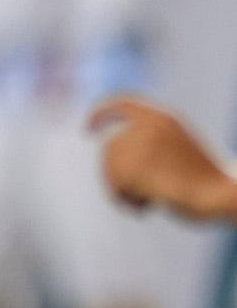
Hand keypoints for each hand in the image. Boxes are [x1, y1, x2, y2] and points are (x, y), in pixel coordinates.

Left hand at [92, 94, 236, 217]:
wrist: (220, 193)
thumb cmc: (205, 180)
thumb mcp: (176, 151)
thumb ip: (148, 145)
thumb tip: (111, 153)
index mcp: (163, 117)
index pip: (123, 104)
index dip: (101, 114)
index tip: (87, 129)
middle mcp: (149, 126)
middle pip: (110, 150)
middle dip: (118, 175)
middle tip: (140, 194)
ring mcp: (141, 145)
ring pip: (110, 170)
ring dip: (124, 190)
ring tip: (149, 199)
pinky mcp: (133, 166)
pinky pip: (114, 186)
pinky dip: (126, 200)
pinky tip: (148, 204)